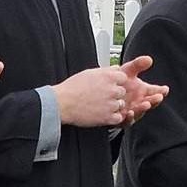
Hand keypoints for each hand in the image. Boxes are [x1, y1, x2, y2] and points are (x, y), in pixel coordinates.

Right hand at [56, 55, 170, 128]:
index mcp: (108, 76)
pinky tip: (102, 113)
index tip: (108, 86)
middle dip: (114, 95)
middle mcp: (112, 89)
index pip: (123, 78)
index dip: (116, 83)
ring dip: (113, 106)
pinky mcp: (108, 117)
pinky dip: (112, 117)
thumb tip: (115, 68)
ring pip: (121, 105)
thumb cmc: (72, 88)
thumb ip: (105, 71)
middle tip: (101, 97)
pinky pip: (118, 117)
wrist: (63, 103)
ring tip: (99, 105)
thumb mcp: (89, 73)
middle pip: (123, 92)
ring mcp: (111, 104)